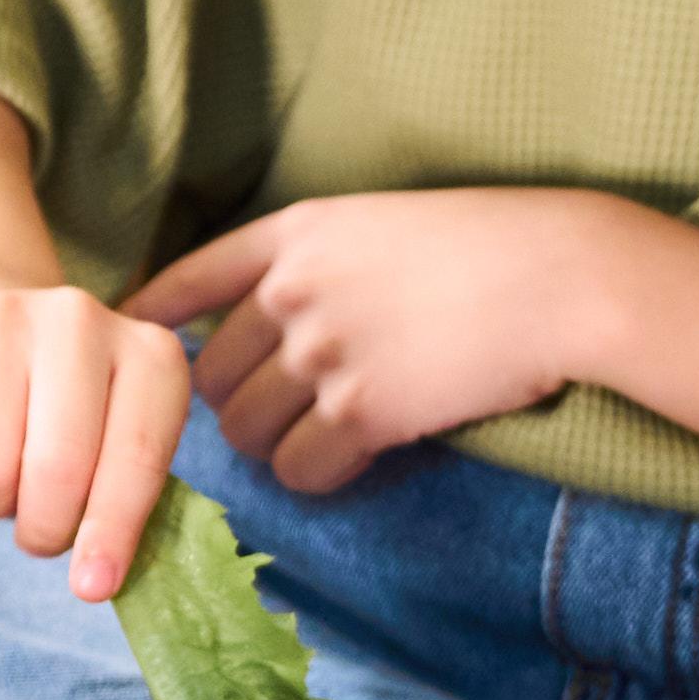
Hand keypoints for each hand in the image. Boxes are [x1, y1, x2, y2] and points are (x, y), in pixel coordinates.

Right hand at [0, 281, 189, 598]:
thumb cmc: (69, 409)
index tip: (93, 586)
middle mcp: (76, 320)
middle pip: (56, 469)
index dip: (112, 531)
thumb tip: (93, 582)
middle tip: (40, 529)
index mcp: (148, 354)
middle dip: (44, 528)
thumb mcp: (118, 441)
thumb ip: (122, 504)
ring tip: (2, 473)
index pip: (137, 456)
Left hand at [130, 190, 630, 494]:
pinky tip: (355, 460)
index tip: (137, 342)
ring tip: (322, 438)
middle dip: (236, 406)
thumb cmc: (492, 247)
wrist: (561, 277)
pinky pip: (301, 469)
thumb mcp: (384, 224)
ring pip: (247, 433)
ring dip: (275, 446)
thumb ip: (323, 265)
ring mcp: (323, 352)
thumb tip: (281, 325)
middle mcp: (292, 290)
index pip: (187, 280)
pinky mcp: (362, 412)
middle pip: (210, 378)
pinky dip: (320, 475)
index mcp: (293, 234)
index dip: (153, 318)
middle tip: (281, 417)